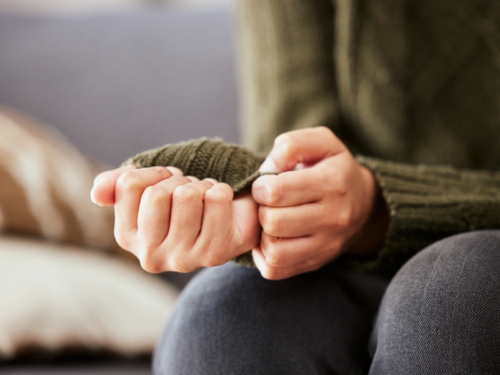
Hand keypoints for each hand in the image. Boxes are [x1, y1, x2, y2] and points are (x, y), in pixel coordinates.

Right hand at [91, 165, 259, 272]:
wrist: (230, 220)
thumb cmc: (184, 203)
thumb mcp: (147, 189)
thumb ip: (116, 184)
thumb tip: (97, 192)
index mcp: (126, 237)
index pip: (129, 184)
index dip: (155, 173)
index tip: (168, 182)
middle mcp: (149, 256)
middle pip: (157, 194)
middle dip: (178, 181)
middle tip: (189, 191)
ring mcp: (181, 260)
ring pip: (187, 195)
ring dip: (201, 186)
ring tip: (204, 198)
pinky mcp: (213, 255)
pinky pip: (216, 199)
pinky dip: (221, 190)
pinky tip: (221, 205)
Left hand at [251, 127, 387, 279]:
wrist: (364, 204)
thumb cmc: (333, 168)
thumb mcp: (321, 143)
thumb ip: (292, 145)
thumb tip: (267, 170)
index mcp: (332, 183)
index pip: (277, 191)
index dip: (261, 186)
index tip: (266, 184)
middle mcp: (333, 218)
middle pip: (273, 222)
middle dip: (261, 210)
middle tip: (268, 203)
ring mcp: (327, 245)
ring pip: (274, 250)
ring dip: (263, 235)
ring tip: (270, 221)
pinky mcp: (317, 263)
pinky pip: (276, 269)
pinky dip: (264, 256)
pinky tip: (270, 239)